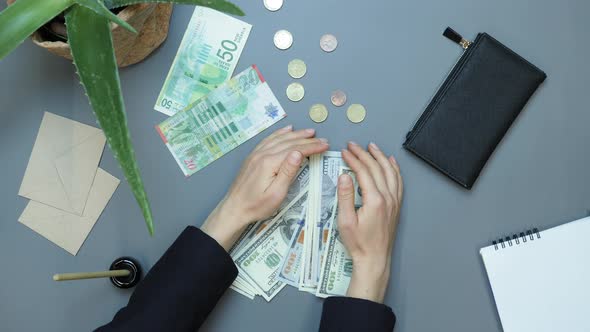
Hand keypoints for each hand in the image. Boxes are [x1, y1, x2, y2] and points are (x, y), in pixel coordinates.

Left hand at [201, 125, 328, 250]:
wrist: (234, 208)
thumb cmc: (257, 206)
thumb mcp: (276, 194)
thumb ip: (288, 172)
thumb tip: (298, 153)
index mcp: (269, 163)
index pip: (295, 149)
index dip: (312, 146)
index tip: (325, 145)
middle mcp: (262, 154)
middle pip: (289, 142)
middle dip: (307, 139)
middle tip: (322, 139)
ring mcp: (256, 154)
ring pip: (279, 139)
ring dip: (295, 134)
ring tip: (309, 132)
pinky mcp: (253, 156)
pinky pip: (268, 140)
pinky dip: (279, 133)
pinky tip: (286, 130)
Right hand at [337, 142, 402, 302]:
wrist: (375, 259)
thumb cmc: (359, 243)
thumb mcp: (345, 221)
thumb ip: (345, 196)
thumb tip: (344, 176)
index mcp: (374, 200)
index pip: (364, 172)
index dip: (353, 159)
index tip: (344, 151)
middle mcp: (388, 198)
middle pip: (377, 168)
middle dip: (364, 154)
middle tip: (353, 145)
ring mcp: (394, 201)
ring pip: (390, 172)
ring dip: (380, 157)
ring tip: (372, 147)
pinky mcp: (396, 206)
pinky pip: (398, 182)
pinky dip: (394, 169)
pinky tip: (390, 162)